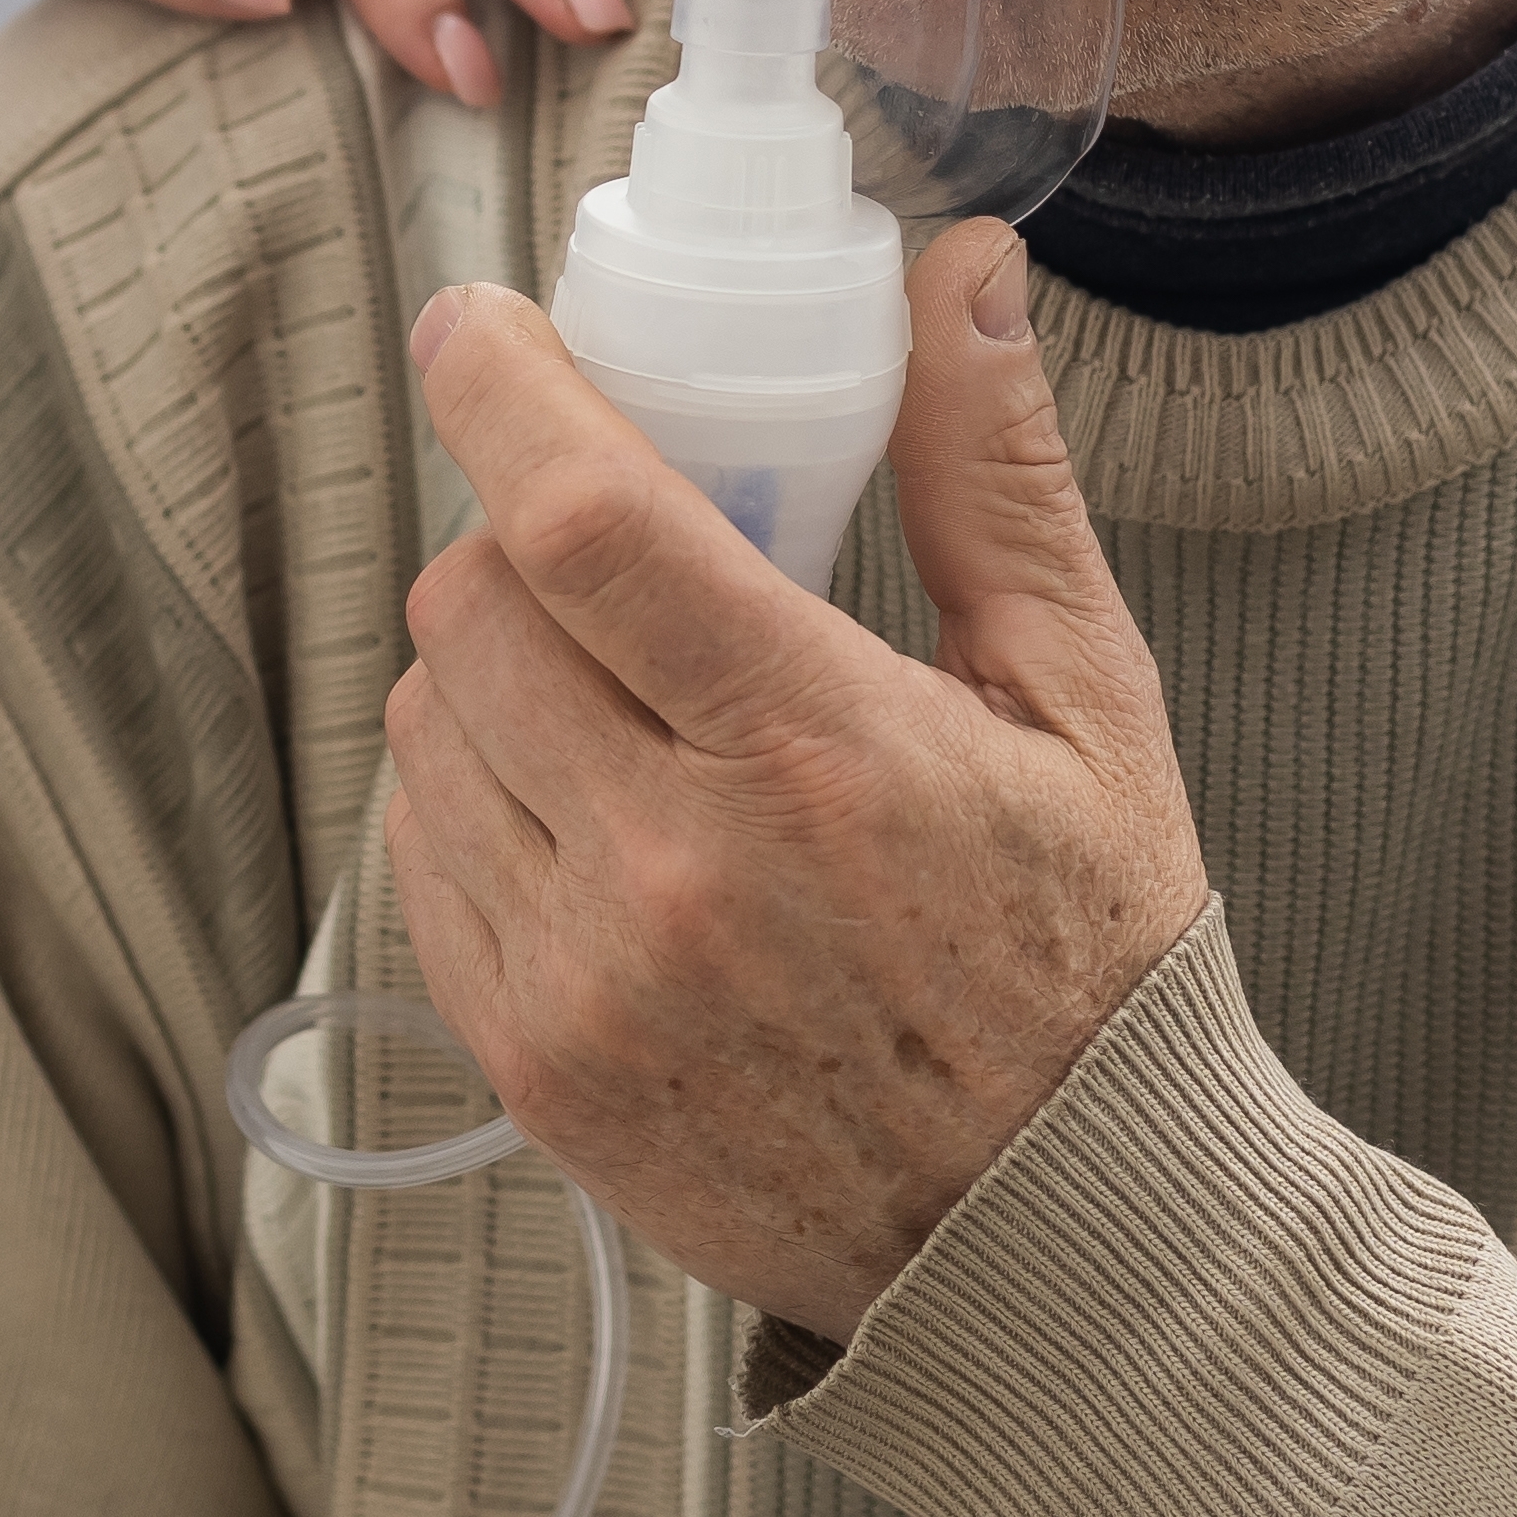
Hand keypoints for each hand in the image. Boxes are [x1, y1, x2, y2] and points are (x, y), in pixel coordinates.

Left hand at [381, 224, 1205, 1336]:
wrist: (1054, 1248)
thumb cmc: (1088, 964)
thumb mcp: (1086, 703)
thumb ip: (994, 473)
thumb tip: (954, 268)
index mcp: (820, 756)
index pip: (585, 524)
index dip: (501, 393)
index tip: (474, 324)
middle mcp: (677, 872)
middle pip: (476, 604)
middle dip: (524, 534)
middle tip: (623, 549)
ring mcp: (587, 979)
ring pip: (430, 721)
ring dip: (495, 666)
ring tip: (629, 698)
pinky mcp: (531, 1064)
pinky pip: (428, 850)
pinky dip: (480, 793)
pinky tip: (602, 811)